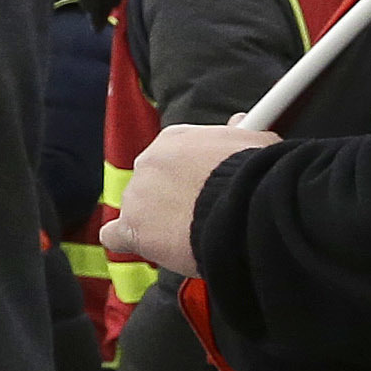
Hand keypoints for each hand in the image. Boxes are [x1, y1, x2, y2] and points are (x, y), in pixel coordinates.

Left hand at [107, 122, 278, 274]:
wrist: (246, 208)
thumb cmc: (254, 176)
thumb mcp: (254, 142)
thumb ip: (239, 135)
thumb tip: (239, 124)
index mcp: (174, 139)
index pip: (171, 156)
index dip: (189, 174)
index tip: (206, 185)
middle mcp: (148, 162)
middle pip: (153, 182)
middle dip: (174, 197)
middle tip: (202, 212)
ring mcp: (137, 196)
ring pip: (140, 210)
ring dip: (160, 221)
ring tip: (194, 234)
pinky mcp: (132, 229)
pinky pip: (116, 236)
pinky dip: (129, 241)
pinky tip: (151, 246)